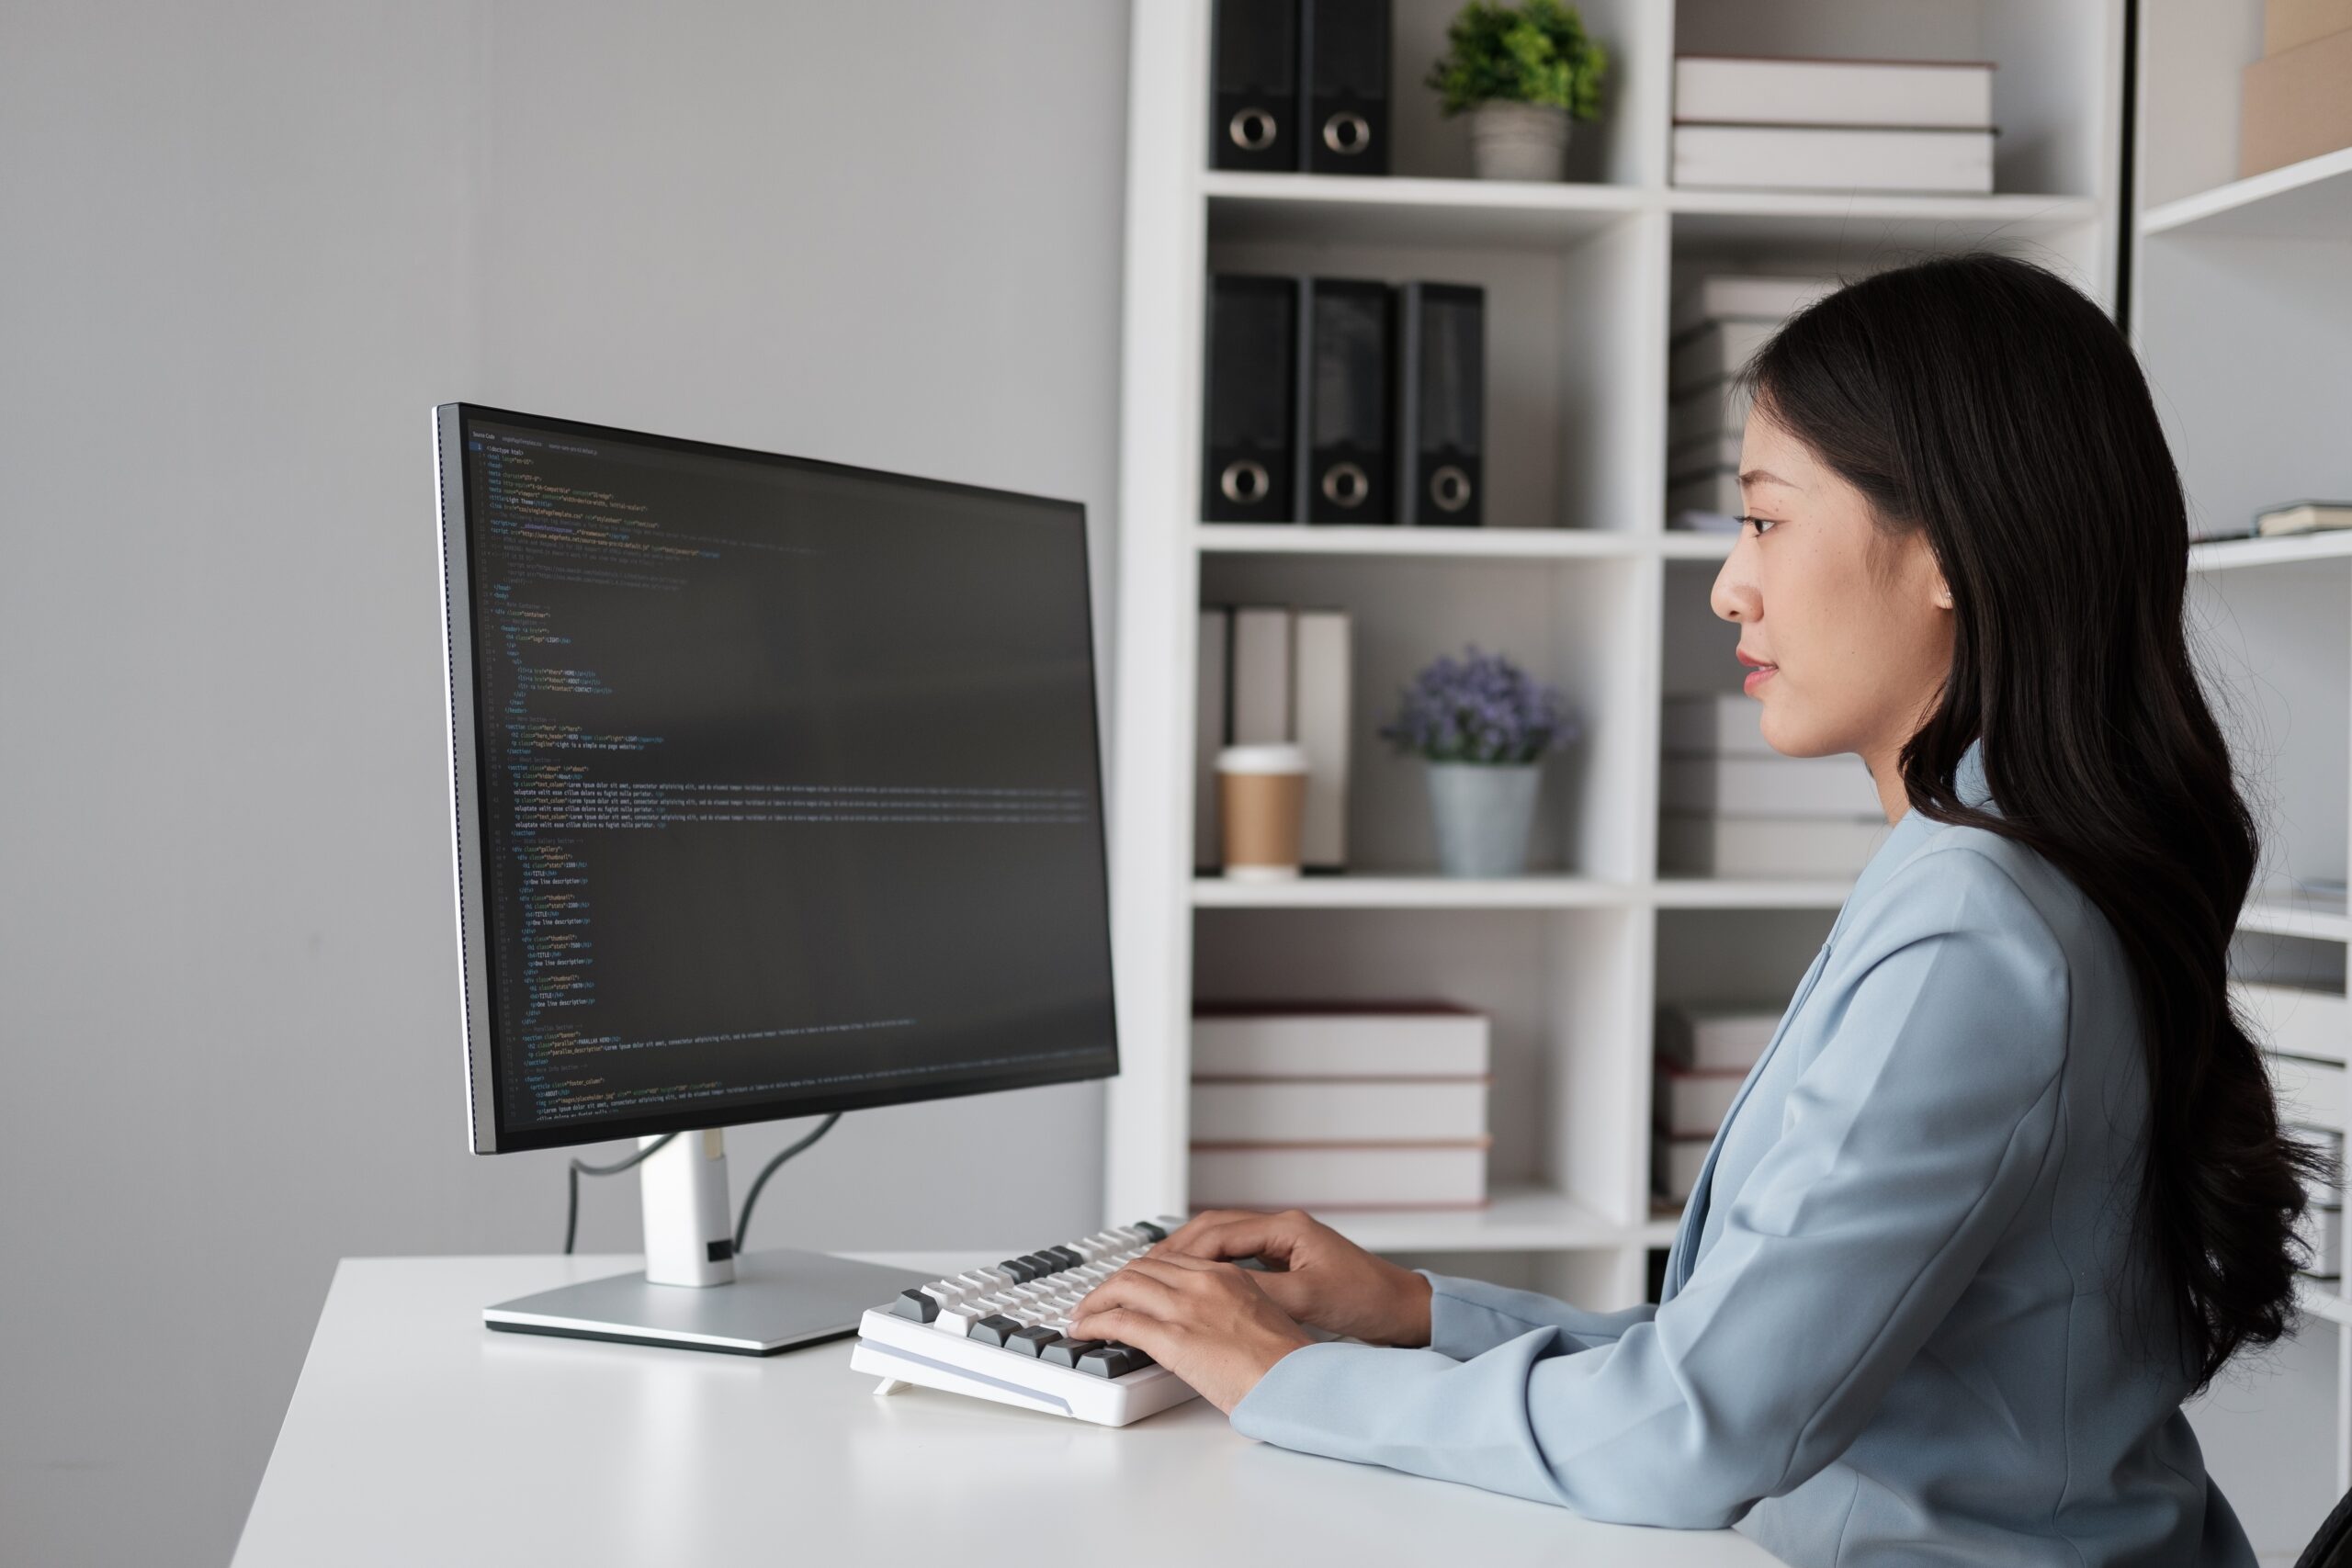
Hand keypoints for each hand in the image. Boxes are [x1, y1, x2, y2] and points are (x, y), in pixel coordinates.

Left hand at [1066, 1254, 1314, 1413]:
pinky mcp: (1173, 1339)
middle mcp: (1205, 1283)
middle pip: (1142, 1267)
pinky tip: (1085, 1332)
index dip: (1140, 1273)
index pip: (1170, 1261)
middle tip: (1096, 1301)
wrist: (1300, 1384)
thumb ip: (1230, 1311)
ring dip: (1095, 1301)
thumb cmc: (1288, 1365)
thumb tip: (1209, 1328)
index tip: (1126, 1286)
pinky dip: (1094, 1322)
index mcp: (1228, 1276)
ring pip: (1123, 1286)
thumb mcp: (1262, 1320)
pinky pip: (1119, 1321)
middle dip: (1112, 1283)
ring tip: (1082, 1317)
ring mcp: (1187, 1308)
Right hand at [1148, 1207, 1432, 1347]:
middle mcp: (1283, 1228)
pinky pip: (1238, 1256)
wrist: (1401, 1309)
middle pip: (1214, 1228)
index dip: (1181, 1252)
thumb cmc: (1366, 1301)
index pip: (1219, 1232)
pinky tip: (1196, 1284)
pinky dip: (1212, 1267)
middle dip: (1177, 1248)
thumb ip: (1258, 1292)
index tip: (1152, 1268)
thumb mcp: (1307, 1300)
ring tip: (1159, 1275)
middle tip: (1142, 1269)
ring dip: (1191, 1256)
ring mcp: (1285, 1243)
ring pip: (1223, 1241)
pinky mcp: (1288, 1261)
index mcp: (1287, 1228)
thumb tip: (1213, 1292)